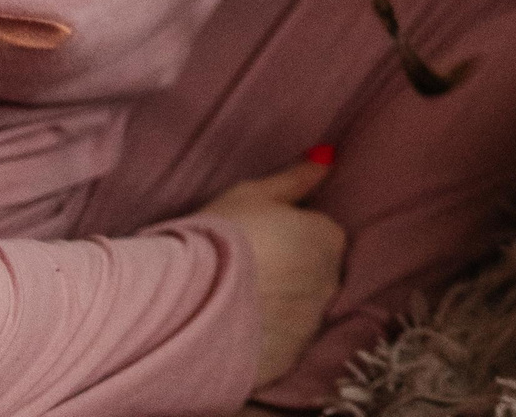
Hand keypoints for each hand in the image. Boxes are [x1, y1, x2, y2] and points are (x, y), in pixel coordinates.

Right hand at [197, 157, 345, 389]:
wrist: (185, 299)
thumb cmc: (219, 235)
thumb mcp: (253, 194)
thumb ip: (296, 178)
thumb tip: (328, 157)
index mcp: (328, 238)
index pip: (319, 236)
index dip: (286, 238)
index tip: (256, 242)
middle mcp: (330, 281)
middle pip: (314, 274)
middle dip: (287, 273)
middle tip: (243, 272)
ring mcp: (311, 324)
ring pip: (300, 311)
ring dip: (277, 307)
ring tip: (235, 302)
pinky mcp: (289, 357)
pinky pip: (282, 344)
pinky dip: (265, 338)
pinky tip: (235, 329)